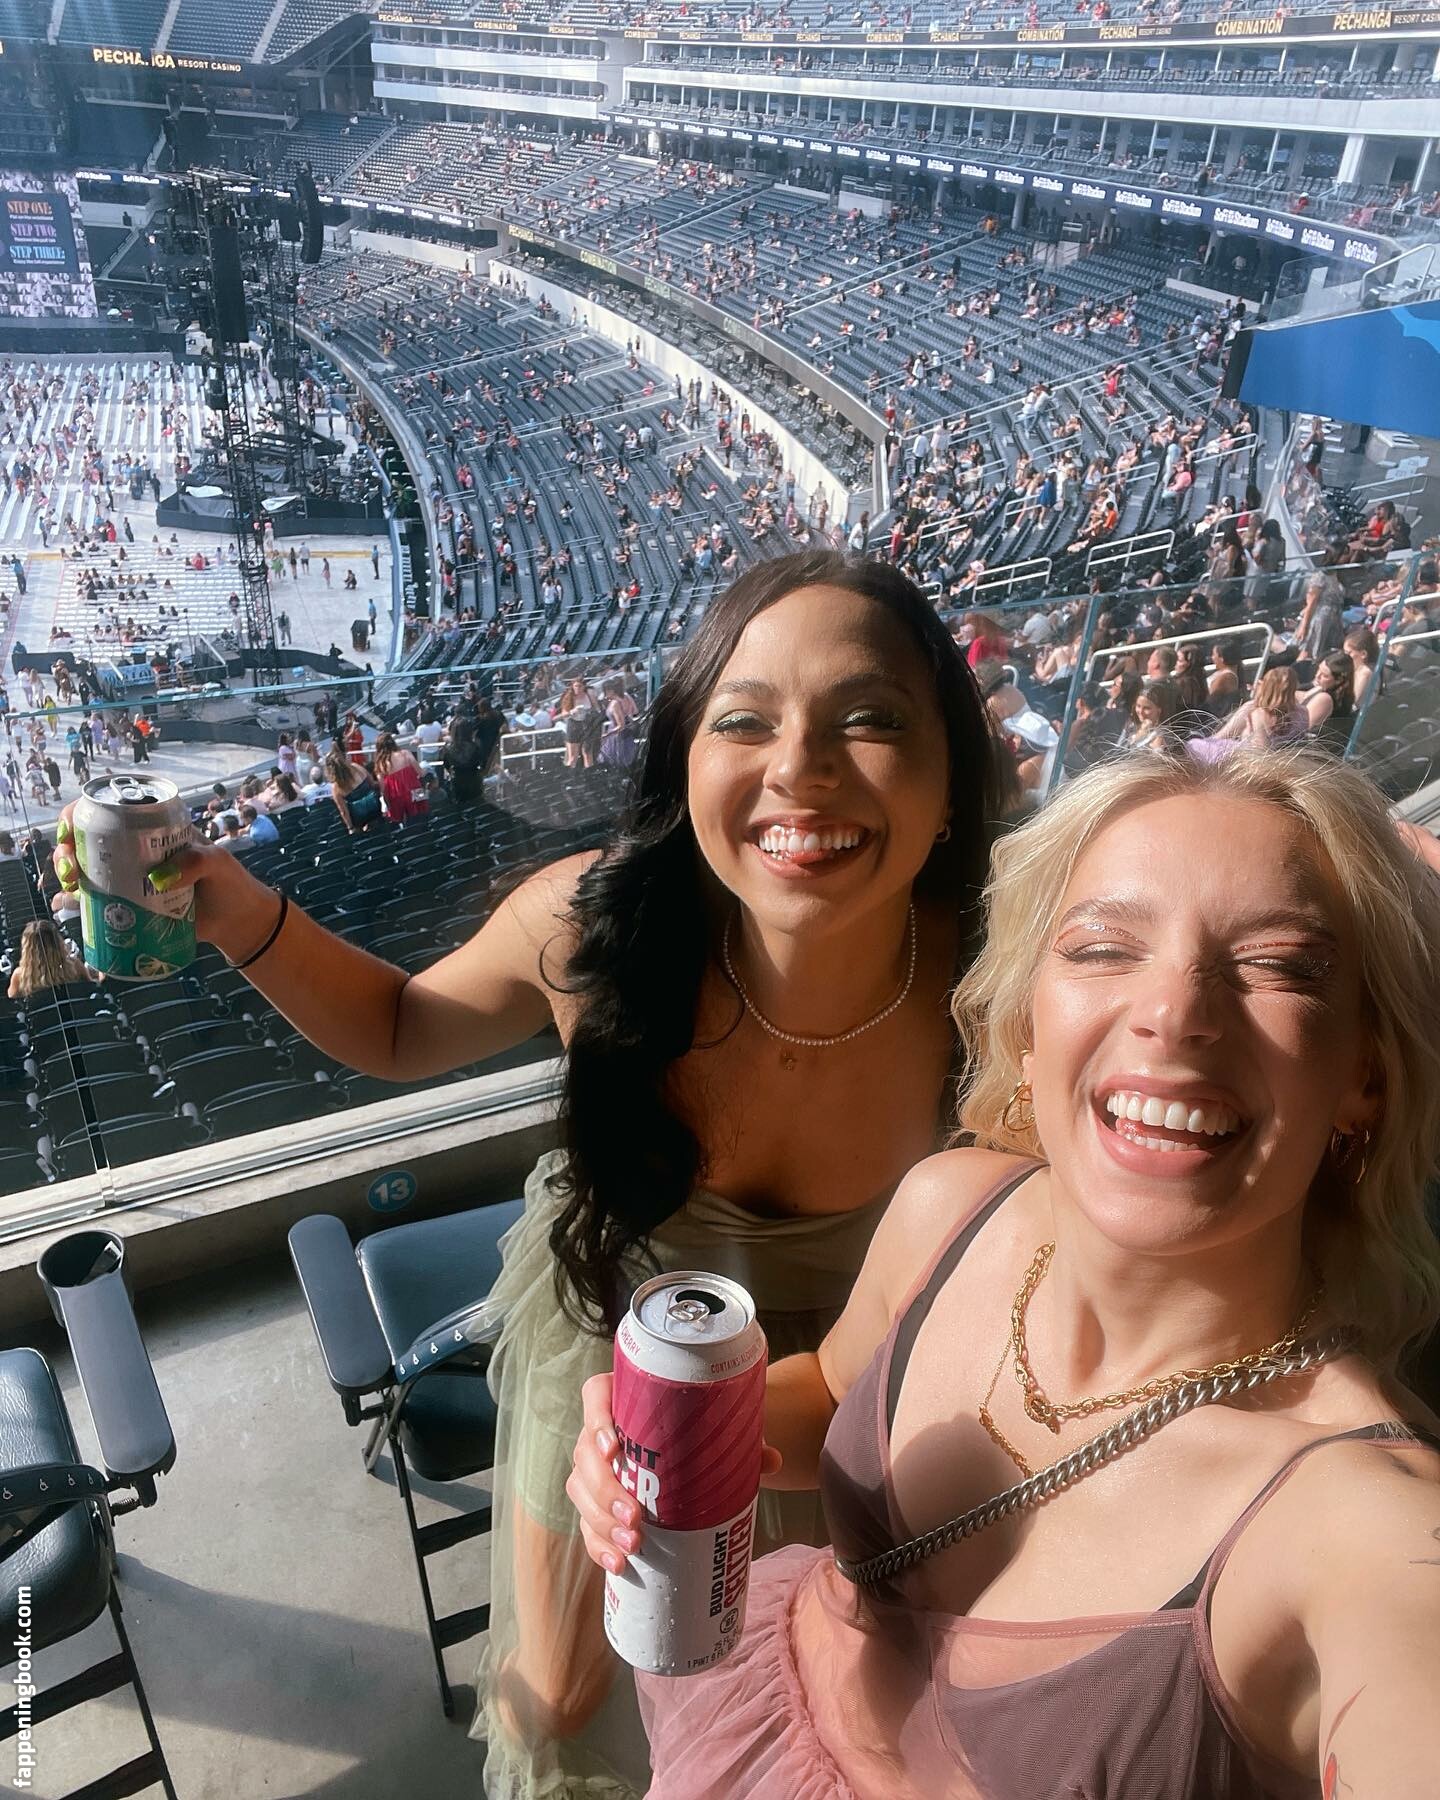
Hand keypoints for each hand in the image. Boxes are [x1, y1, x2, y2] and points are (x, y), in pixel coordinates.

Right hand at [52, 802, 281, 961]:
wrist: (237, 922)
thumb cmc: (230, 883)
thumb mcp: (218, 863)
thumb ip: (196, 862)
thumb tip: (158, 879)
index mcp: (151, 830)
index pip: (107, 811)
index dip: (78, 815)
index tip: (70, 831)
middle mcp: (133, 851)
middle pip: (86, 841)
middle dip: (66, 850)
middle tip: (71, 870)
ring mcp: (128, 879)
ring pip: (84, 871)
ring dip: (66, 876)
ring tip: (70, 888)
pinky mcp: (129, 907)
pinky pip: (96, 903)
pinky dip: (77, 904)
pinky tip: (68, 906)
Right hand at [567, 1372, 781, 1575]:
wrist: (698, 1452)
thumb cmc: (704, 1431)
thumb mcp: (721, 1431)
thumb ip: (743, 1441)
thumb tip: (772, 1460)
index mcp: (626, 1399)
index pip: (595, 1394)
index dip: (596, 1418)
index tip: (615, 1448)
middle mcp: (602, 1431)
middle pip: (585, 1454)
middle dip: (605, 1490)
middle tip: (635, 1516)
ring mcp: (595, 1469)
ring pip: (580, 1491)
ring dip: (602, 1522)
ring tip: (634, 1546)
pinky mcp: (598, 1503)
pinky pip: (587, 1524)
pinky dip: (600, 1545)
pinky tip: (619, 1564)